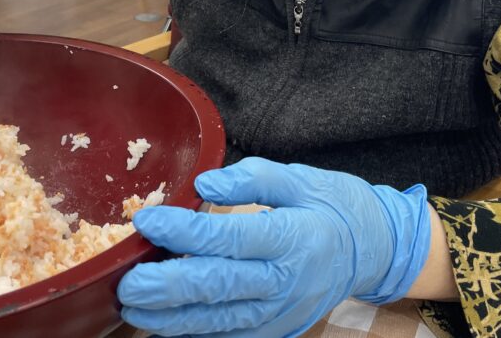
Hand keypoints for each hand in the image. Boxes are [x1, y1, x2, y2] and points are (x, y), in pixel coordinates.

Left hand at [118, 158, 430, 336]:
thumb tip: (204, 184)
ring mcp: (281, 312)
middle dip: (168, 287)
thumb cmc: (330, 206)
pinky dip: (195, 331)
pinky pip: (231, 334)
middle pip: (219, 287)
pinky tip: (163, 324)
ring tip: (134, 309)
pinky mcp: (276, 328)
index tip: (148, 220)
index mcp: (292, 238)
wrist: (373, 251)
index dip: (185, 231)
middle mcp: (285, 281)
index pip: (230, 238)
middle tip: (127, 283)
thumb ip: (251, 177)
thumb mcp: (298, 178)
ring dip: (173, 319)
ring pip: (220, 320)